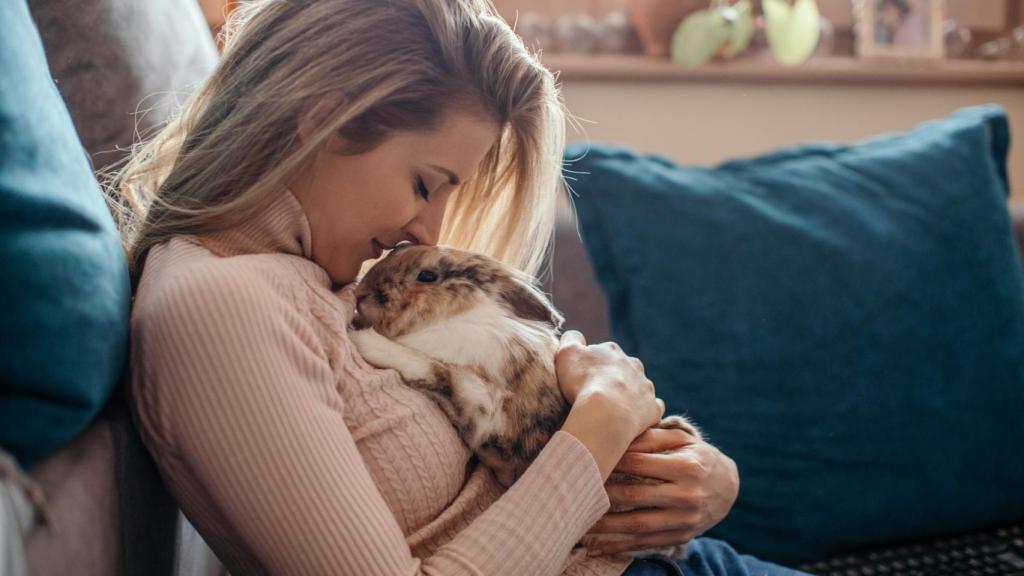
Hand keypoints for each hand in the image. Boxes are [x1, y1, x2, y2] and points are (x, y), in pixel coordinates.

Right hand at [555, 331, 663, 478]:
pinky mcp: (652, 408)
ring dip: (629, 394)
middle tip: (598, 393)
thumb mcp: (567, 353)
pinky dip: (645, 410)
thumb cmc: (583, 381)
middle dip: (614, 377)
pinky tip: (634, 417)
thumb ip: (571, 339)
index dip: (592, 364)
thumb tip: (576, 336)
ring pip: (639, 386)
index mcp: (612, 351)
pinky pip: (652, 407)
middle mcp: (633, 365)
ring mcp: (645, 386)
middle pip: (623, 368)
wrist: (605, 412)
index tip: (583, 377)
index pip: (603, 353)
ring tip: (613, 408)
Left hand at [585, 426, 739, 556]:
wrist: (729, 488)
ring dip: (605, 526)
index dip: (613, 461)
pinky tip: (595, 550)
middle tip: (573, 490)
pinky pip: (645, 544)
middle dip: (603, 494)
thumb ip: (654, 437)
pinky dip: (619, 548)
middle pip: (636, 496)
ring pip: (638, 525)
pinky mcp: (680, 537)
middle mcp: (687, 496)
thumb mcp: (683, 441)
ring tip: (576, 523)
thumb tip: (620, 435)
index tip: (587, 459)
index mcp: (687, 467)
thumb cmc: (698, 457)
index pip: (642, 463)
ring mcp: (684, 520)